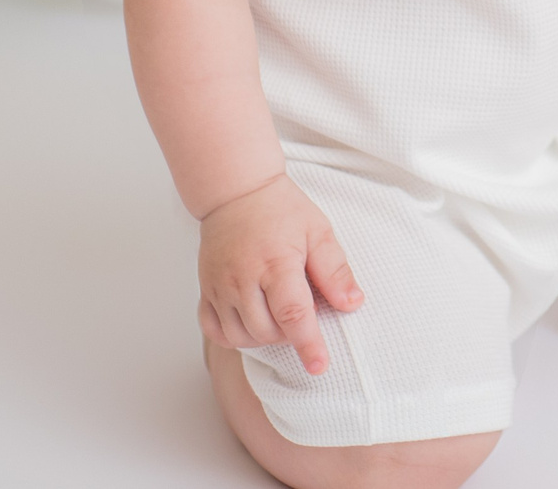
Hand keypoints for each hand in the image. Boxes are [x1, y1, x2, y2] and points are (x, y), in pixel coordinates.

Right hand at [198, 174, 363, 376]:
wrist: (237, 192)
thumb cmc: (282, 210)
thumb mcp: (318, 232)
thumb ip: (335, 270)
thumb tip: (352, 304)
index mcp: (276, 263)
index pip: (293, 315)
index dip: (308, 344)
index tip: (320, 366)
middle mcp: (242, 278)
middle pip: (266, 331)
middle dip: (289, 334)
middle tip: (301, 310)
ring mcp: (219, 285)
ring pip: (240, 337)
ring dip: (263, 338)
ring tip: (277, 314)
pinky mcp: (205, 289)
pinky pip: (214, 331)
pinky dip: (233, 337)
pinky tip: (250, 322)